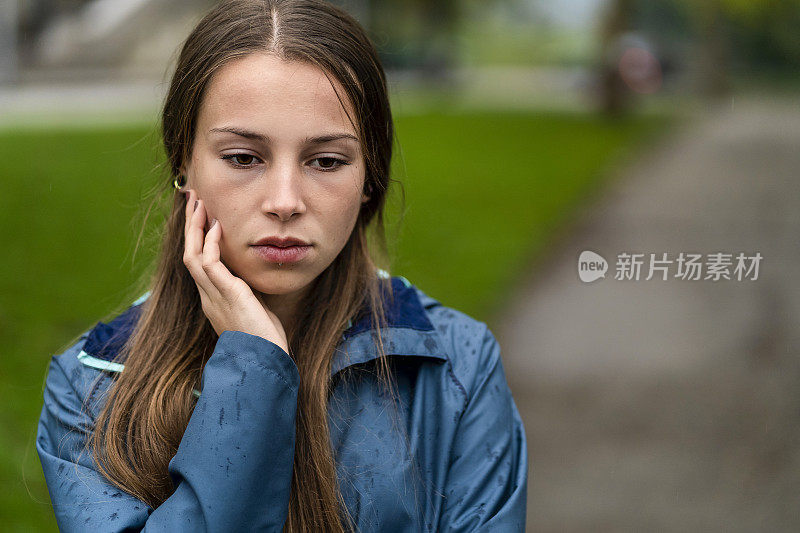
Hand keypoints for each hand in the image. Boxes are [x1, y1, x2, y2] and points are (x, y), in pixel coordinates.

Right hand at [182, 189, 289, 354]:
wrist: (265, 364)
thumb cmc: (265, 343)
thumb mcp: (255, 311)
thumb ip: (249, 294)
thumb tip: (254, 281)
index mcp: (213, 300)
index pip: (198, 263)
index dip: (197, 239)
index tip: (202, 216)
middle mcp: (208, 297)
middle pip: (189, 254)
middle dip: (190, 226)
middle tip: (192, 199)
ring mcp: (214, 297)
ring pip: (192, 255)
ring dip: (195, 228)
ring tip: (200, 204)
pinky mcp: (227, 296)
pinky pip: (210, 263)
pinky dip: (211, 243)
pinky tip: (218, 226)